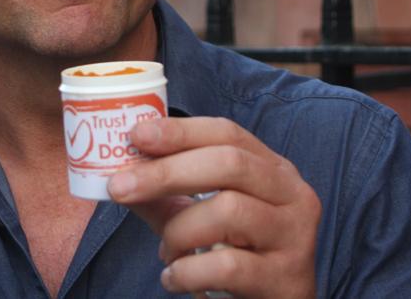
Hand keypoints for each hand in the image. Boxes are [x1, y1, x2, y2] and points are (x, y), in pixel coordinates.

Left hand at [107, 117, 320, 298]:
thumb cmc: (237, 253)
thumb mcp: (199, 215)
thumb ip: (164, 192)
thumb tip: (116, 171)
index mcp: (272, 168)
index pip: (227, 133)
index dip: (180, 131)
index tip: (136, 134)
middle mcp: (292, 194)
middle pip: (229, 163)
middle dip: (167, 172)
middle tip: (121, 187)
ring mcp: (294, 236)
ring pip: (229, 210)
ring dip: (180, 230)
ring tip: (166, 251)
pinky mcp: (285, 278)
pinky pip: (227, 265)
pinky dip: (188, 271)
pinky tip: (174, 279)